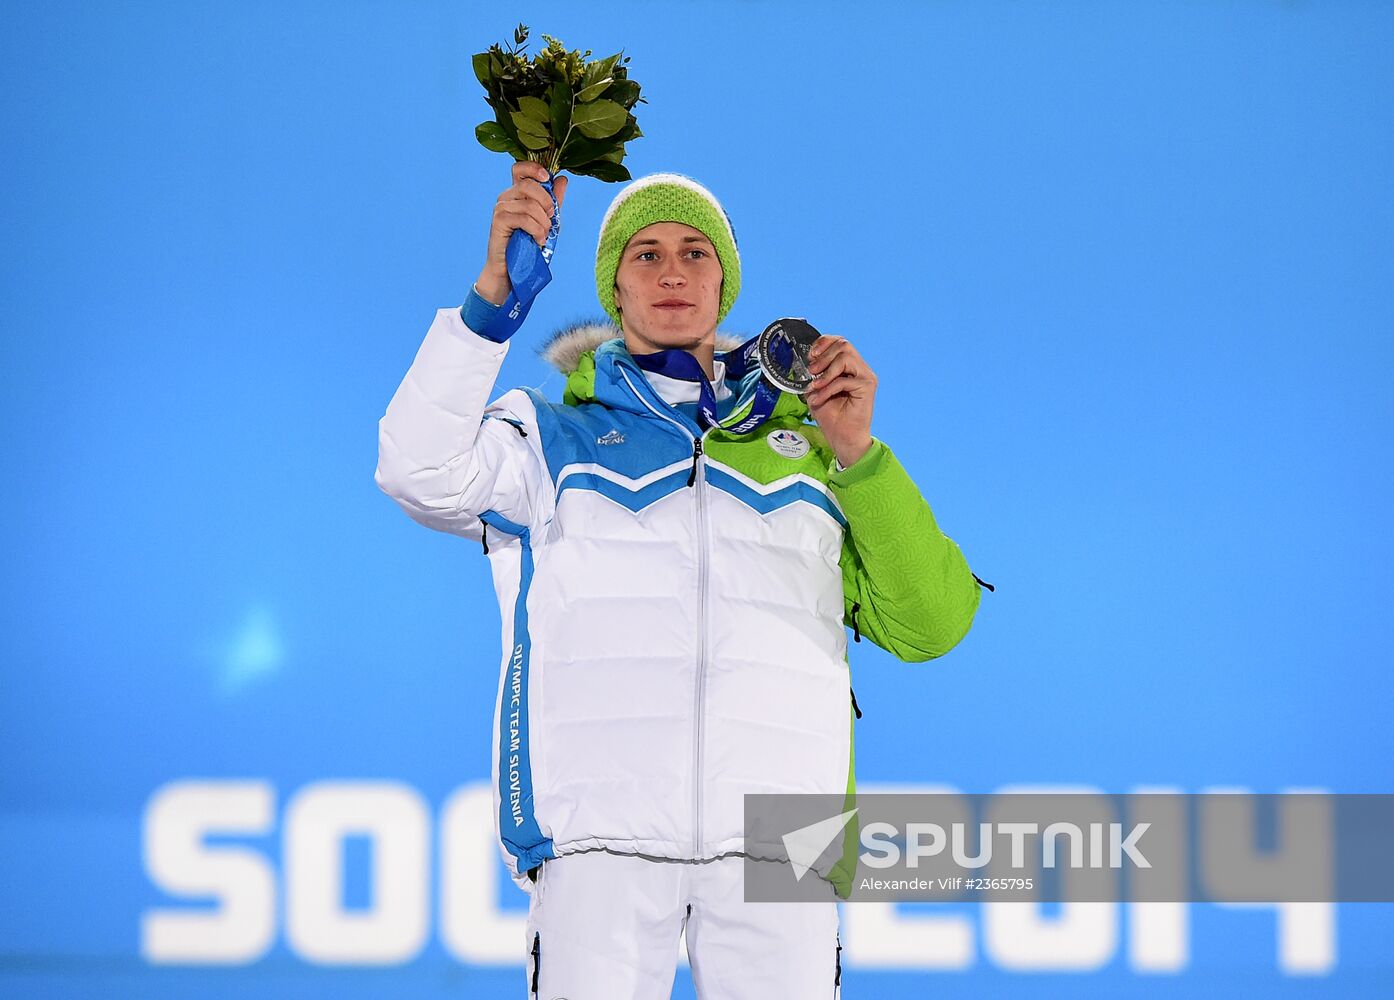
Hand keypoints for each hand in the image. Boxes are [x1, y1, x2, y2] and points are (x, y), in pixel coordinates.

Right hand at [475, 161, 568, 304]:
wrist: (512, 270)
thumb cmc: (528, 245)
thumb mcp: (547, 221)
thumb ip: (554, 201)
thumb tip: (563, 179)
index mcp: (517, 193)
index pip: (520, 168)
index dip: (534, 168)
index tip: (547, 178)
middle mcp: (507, 196)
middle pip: (528, 185)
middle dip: (546, 201)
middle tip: (551, 218)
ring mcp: (500, 207)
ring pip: (529, 204)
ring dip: (543, 222)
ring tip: (544, 235)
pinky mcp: (498, 221)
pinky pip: (523, 218)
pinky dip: (536, 230)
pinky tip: (539, 239)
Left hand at [805, 334, 875, 468]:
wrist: (843, 438)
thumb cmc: (832, 417)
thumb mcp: (817, 390)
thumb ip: (815, 374)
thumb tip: (807, 362)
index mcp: (849, 367)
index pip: (839, 342)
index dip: (824, 343)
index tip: (811, 355)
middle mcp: (860, 368)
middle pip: (843, 344)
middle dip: (823, 356)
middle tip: (812, 371)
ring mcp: (866, 376)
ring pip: (845, 356)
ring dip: (826, 372)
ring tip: (815, 386)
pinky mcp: (868, 386)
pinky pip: (844, 379)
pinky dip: (827, 389)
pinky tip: (820, 399)